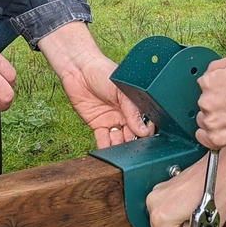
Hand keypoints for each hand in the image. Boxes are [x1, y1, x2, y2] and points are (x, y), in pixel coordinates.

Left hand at [38, 22, 151, 146]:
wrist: (78, 69)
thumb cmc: (102, 71)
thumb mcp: (122, 90)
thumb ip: (132, 111)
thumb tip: (143, 130)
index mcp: (134, 104)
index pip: (144, 123)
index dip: (146, 132)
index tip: (148, 142)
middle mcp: (124, 114)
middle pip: (132, 135)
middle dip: (134, 145)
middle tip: (135, 153)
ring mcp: (111, 120)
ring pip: (119, 140)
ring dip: (121, 149)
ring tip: (123, 157)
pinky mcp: (97, 124)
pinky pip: (103, 140)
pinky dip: (105, 149)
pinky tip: (109, 155)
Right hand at [146, 143, 225, 226]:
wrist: (222, 167)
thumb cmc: (218, 195)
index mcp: (160, 216)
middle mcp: (153, 203)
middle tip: (196, 220)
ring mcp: (155, 193)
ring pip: (162, 224)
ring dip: (177, 223)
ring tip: (194, 210)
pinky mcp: (161, 186)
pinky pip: (164, 210)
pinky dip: (176, 212)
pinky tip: (190, 203)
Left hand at [195, 53, 225, 146]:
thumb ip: (218, 65)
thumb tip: (209, 74)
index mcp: (209, 82)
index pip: (205, 86)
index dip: (218, 90)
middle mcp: (206, 101)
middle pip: (204, 103)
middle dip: (216, 104)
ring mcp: (211, 121)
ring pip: (204, 120)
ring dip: (214, 119)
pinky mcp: (217, 138)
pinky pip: (203, 137)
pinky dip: (210, 136)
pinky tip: (224, 130)